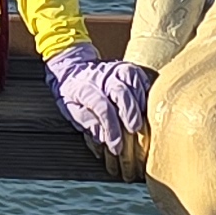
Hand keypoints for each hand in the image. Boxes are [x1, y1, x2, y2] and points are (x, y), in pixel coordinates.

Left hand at [47, 43, 151, 170]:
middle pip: (120, 91)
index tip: (116, 146)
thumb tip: (103, 138)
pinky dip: (145, 91)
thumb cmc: (74, 95)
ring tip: (141, 120)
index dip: (111, 128)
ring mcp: (114, 70)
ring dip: (140, 103)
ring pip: (132, 81)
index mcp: (83, 89)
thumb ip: (87, 123)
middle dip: (129, 112)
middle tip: (134, 130)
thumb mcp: (71, 111)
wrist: (72, 69)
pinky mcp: (126, 68)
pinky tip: (144, 107)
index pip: (101, 108)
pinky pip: (140, 76)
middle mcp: (100, 76)